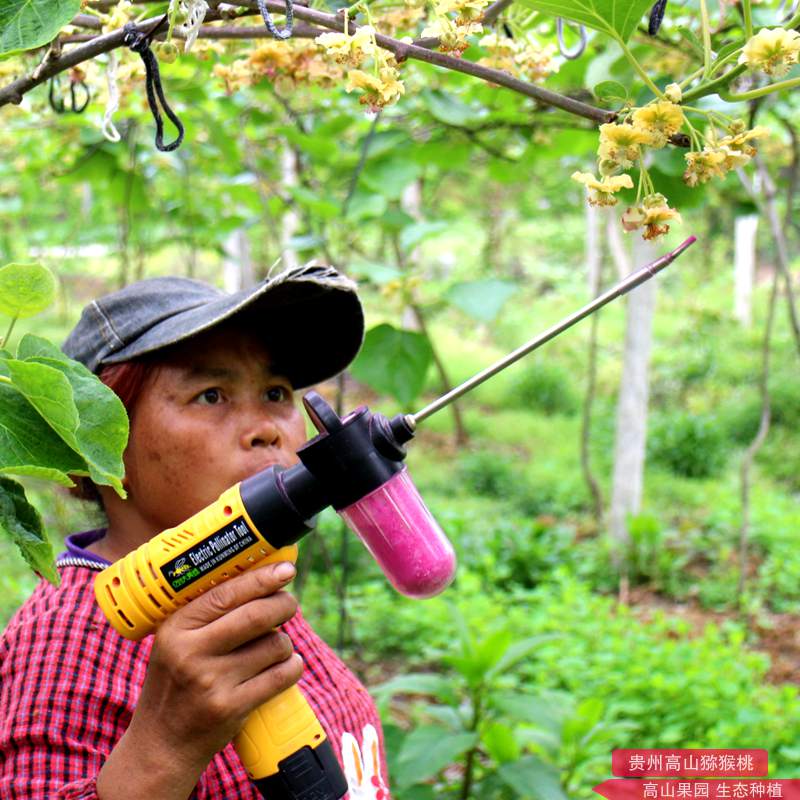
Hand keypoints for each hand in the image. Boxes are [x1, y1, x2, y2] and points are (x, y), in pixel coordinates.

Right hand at [98, 561, 302, 799]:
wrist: (160, 746)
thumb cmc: (176, 684)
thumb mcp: (174, 643)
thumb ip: (206, 615)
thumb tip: (258, 577)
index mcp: (175, 629)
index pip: (226, 593)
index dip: (262, 579)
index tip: (285, 570)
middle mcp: (190, 653)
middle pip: (256, 616)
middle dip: (283, 604)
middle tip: (289, 603)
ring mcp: (211, 682)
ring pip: (273, 644)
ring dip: (284, 642)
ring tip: (275, 645)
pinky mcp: (231, 708)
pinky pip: (280, 676)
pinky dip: (292, 666)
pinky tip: (287, 665)